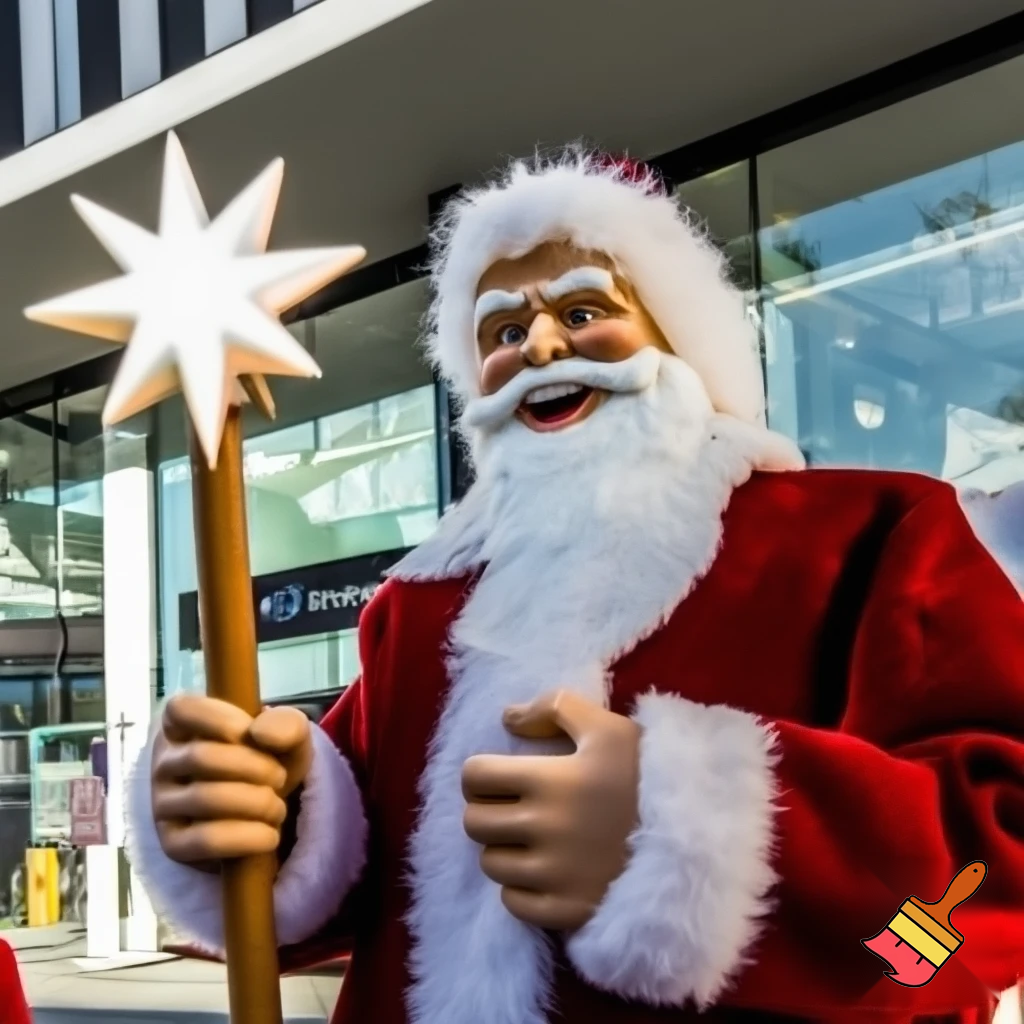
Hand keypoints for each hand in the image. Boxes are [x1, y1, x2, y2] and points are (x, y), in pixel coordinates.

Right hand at [151, 694, 312, 866]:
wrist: (268, 812)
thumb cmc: (270, 761)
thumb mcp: (289, 736)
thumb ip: (285, 723)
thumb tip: (260, 733)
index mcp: (182, 725)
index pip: (182, 709)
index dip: (224, 720)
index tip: (256, 735)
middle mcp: (164, 763)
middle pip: (201, 757)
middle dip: (254, 767)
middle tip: (279, 778)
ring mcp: (163, 805)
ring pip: (206, 799)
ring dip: (257, 803)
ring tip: (276, 807)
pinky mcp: (173, 844)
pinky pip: (206, 841)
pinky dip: (248, 838)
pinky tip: (269, 835)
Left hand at [462, 690, 640, 931]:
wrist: (695, 835)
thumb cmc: (645, 774)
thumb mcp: (608, 726)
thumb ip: (555, 706)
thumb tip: (508, 717)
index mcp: (548, 779)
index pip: (474, 776)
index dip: (481, 773)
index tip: (500, 776)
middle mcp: (543, 828)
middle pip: (474, 822)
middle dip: (488, 810)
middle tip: (514, 806)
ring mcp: (553, 874)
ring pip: (490, 863)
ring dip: (504, 849)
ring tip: (533, 838)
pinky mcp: (566, 910)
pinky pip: (512, 903)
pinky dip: (521, 888)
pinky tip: (546, 870)